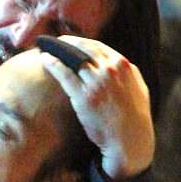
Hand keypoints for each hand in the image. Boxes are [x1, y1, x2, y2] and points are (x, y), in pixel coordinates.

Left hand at [40, 36, 154, 181]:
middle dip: (69, 43)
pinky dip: (54, 65)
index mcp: (123, 65)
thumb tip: (115, 65)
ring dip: (59, 52)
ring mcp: (97, 82)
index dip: (82, 43)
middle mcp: (110, 69)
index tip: (72, 41)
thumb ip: (125, 74)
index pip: (99, 47)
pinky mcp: (84, 96)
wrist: (129, 139)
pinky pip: (65, 75)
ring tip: (47, 50)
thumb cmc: (134, 117)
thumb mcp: (137, 88)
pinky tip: (45, 60)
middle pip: (84, 49)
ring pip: (74, 60)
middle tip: (56, 42)